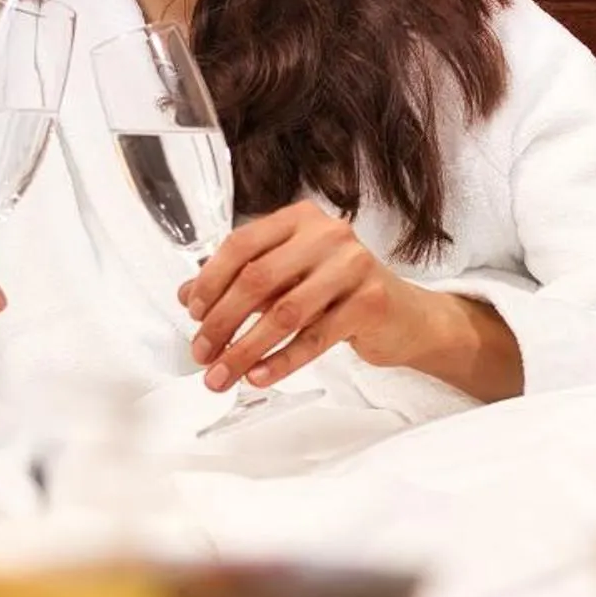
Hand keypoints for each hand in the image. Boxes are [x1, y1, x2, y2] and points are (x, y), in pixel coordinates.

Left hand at [178, 201, 449, 392]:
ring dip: (245, 349)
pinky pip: (315, 338)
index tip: (195, 314)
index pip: (242, 244)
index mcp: (300, 219)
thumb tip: (189, 297)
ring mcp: (353, 266)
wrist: (406, 316)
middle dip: (222, 322)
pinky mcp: (370, 302)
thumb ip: (242, 281)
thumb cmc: (341, 293)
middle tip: (203, 353)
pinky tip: (258, 376)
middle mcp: (327, 235)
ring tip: (223, 375)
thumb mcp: (289, 280)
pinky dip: (281, 361)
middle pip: (258, 279)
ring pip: (284, 313)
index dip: (211, 281)